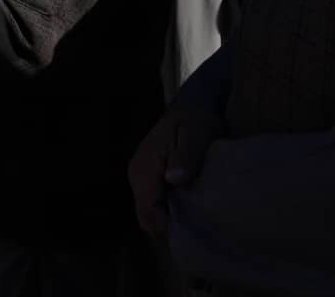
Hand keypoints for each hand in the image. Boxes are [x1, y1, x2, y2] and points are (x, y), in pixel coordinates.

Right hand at [128, 105, 223, 236]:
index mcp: (143, 168)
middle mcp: (137, 176)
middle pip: (146, 217)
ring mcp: (142, 177)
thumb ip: (184, 157)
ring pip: (150, 213)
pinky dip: (171, 210)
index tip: (193, 228)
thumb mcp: (194, 135)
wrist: (192, 106)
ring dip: (171, 218)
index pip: (147, 210)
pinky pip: (156, 204)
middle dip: (169, 226)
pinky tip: (190, 207)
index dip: (168, 225)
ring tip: (196, 217)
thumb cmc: (193, 121)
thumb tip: (173, 178)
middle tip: (197, 225)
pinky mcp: (150, 178)